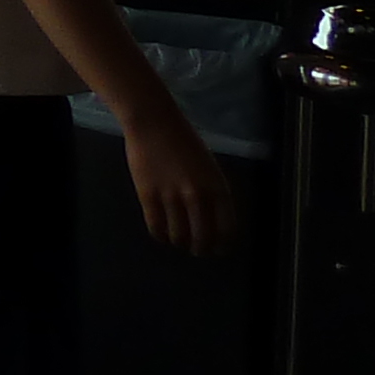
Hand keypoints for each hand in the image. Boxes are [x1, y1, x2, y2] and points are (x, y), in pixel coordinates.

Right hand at [121, 102, 238, 255]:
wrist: (154, 124)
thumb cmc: (184, 141)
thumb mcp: (209, 168)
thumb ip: (212, 192)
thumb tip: (210, 218)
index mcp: (217, 188)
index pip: (226, 229)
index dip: (223, 244)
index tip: (219, 249)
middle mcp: (197, 196)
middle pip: (202, 237)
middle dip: (201, 249)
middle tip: (198, 250)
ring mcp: (171, 197)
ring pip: (178, 236)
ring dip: (180, 243)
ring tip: (179, 241)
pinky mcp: (148, 197)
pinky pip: (156, 227)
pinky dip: (161, 235)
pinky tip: (162, 234)